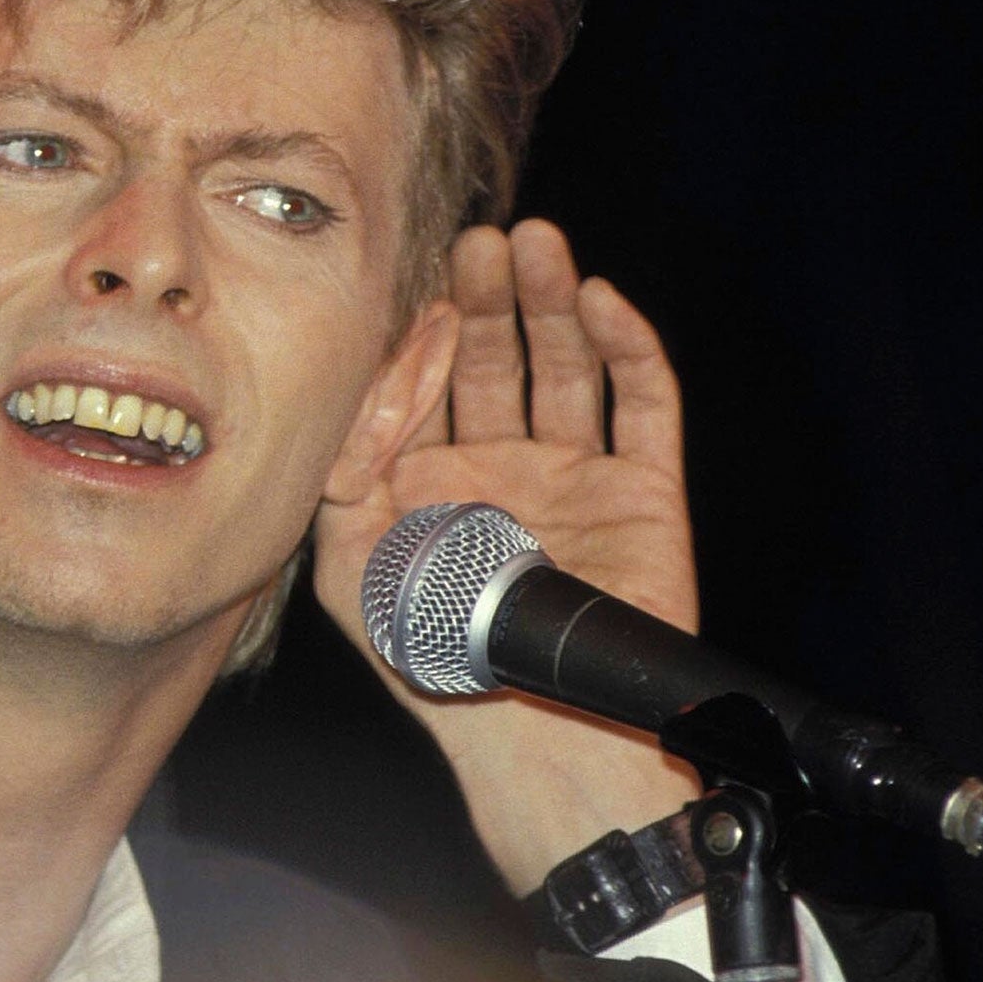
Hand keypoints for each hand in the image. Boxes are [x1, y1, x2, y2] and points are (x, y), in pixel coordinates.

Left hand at [313, 219, 701, 894]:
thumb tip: (360, 390)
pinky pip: (643, 405)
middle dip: (486, 298)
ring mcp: (575, 475)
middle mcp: (502, 467)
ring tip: (533, 245)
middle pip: (497, 357)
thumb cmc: (431, 659)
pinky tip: (597, 301)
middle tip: (477, 242)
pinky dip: (626, 348)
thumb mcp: (350, 565)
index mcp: (432, 478)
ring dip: (550, 302)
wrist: (535, 739)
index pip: (428, 380)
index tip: (416, 286)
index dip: (424, 331)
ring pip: (566, 365)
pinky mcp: (642, 492)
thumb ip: (339, 475)